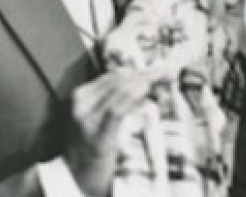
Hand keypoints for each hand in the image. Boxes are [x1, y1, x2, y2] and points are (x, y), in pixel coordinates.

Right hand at [64, 68, 153, 195]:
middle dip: (147, 74)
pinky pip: (118, 109)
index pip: (114, 75)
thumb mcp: (99, 117)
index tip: (161, 69)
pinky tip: (147, 92)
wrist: (76, 177)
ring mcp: (86, 120)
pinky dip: (134, 97)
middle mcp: (80, 104)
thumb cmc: (93, 145)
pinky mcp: (97, 135)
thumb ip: (116, 98)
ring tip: (165, 79)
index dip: (140, 70)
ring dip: (146, 82)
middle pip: (119, 80)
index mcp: (81, 96)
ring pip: (120, 89)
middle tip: (168, 73)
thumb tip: (144, 80)